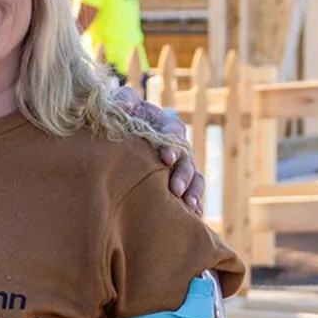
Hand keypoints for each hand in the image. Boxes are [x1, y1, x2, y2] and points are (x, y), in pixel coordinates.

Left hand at [113, 88, 203, 213]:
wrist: (124, 131)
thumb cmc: (125, 116)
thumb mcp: (123, 104)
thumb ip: (123, 101)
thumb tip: (121, 107)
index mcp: (166, 127)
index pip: (174, 133)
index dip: (172, 145)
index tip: (166, 157)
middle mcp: (178, 148)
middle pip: (187, 160)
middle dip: (183, 175)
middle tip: (175, 190)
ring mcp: (180, 167)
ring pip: (194, 179)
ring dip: (193, 192)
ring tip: (188, 207)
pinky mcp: (177, 183)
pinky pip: (191, 194)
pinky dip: (195, 205)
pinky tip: (192, 216)